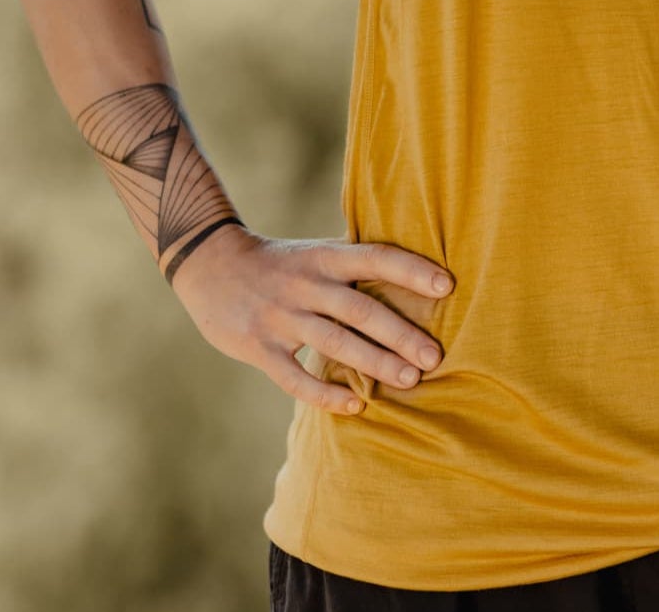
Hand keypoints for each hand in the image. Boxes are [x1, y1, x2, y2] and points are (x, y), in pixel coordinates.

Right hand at [169, 224, 452, 414]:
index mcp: (326, 256)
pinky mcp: (259, 347)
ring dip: (375, 364)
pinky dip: (326, 394)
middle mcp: (307, 284)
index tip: (448, 286)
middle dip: (401, 334)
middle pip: (361, 309)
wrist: (210, 264)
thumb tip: (416, 274)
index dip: (412, 271)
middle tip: (435, 356)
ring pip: (335, 344)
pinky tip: (356, 407)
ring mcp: (282, 316)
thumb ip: (354, 265)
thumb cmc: (281, 262)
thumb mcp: (316, 252)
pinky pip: (295, 377)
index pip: (376, 258)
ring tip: (411, 380)